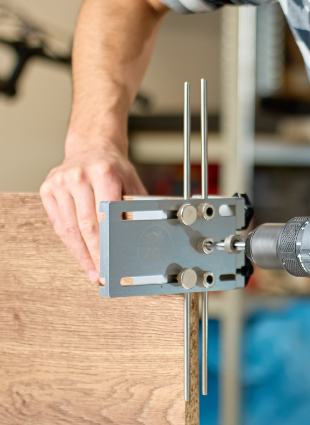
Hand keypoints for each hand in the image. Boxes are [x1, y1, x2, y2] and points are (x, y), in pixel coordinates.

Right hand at [40, 147, 146, 281]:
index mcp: (104, 173)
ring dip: (81, 254)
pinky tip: (81, 256)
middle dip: (95, 255)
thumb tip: (147, 239)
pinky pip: (59, 224)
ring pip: (69, 229)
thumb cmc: (116, 171)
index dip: (107, 244)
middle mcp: (79, 176)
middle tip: (103, 276)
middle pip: (86, 226)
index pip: (104, 216)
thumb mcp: (132, 184)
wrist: (91, 148)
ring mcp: (60, 182)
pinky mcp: (48, 189)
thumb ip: (136, 208)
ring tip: (93, 271)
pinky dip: (70, 244)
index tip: (112, 264)